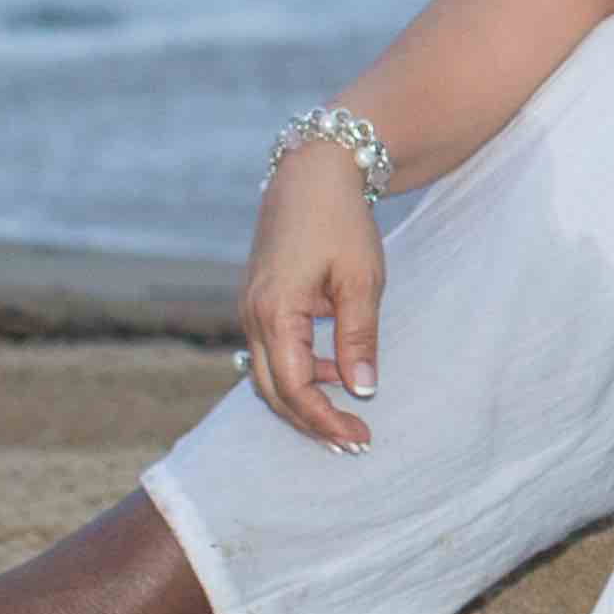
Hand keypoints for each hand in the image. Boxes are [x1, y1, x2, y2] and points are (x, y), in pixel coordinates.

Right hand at [237, 144, 385, 449]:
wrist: (312, 172)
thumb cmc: (340, 221)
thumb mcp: (361, 280)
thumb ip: (358, 337)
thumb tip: (363, 389)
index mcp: (274, 312)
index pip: (296, 388)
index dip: (327, 420)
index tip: (361, 437)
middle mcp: (251, 315)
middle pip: (273, 392)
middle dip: (312, 422)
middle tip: (354, 441)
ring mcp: (249, 309)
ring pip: (268, 374)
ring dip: (305, 399)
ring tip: (348, 416)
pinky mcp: (258, 301)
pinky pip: (271, 352)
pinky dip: (299, 372)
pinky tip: (335, 373)